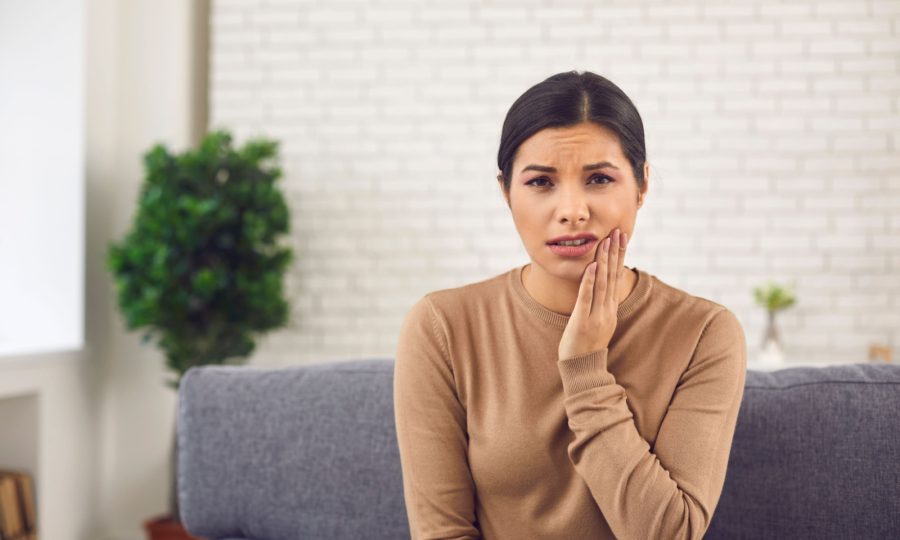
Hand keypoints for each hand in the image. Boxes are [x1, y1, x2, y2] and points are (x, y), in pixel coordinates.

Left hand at [557, 228, 627, 360]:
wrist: (583, 369)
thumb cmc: (587, 346)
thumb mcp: (599, 323)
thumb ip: (601, 305)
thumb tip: (601, 288)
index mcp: (611, 309)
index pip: (617, 278)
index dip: (619, 257)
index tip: (621, 238)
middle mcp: (607, 310)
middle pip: (613, 276)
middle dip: (615, 253)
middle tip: (618, 232)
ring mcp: (596, 316)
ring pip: (602, 283)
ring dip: (604, 261)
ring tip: (606, 241)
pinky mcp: (582, 321)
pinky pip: (586, 298)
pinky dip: (590, 281)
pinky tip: (592, 266)